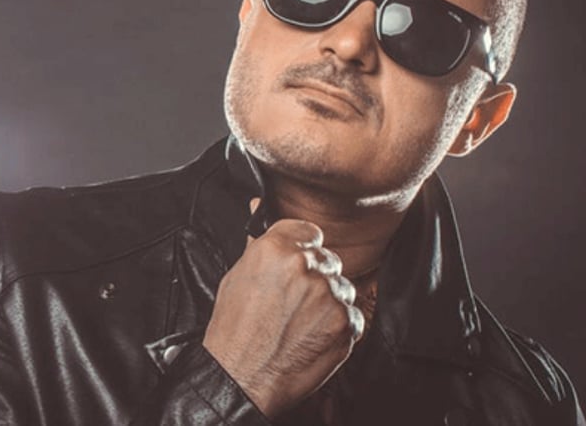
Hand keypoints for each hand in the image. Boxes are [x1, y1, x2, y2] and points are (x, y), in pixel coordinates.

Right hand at [202, 199, 364, 417]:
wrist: (242, 378)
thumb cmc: (234, 331)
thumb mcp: (236, 277)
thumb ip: (259, 243)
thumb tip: (260, 207)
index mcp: (276, 248)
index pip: (308, 231)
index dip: (302, 249)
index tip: (296, 264)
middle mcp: (306, 266)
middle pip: (327, 259)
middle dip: (314, 278)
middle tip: (292, 302)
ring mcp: (329, 295)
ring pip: (341, 287)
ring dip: (327, 301)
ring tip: (299, 322)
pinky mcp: (346, 323)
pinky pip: (351, 314)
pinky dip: (336, 326)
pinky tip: (311, 336)